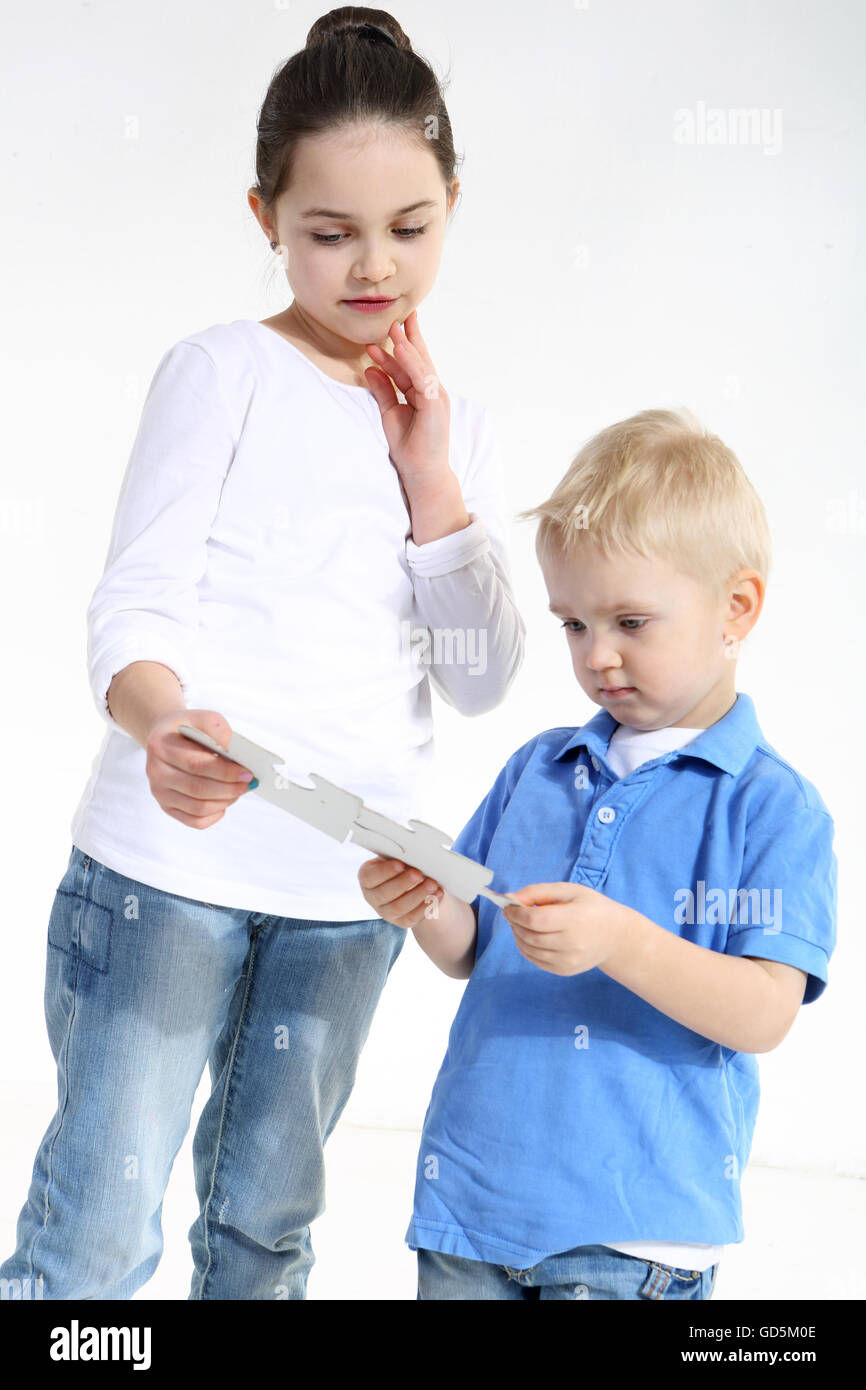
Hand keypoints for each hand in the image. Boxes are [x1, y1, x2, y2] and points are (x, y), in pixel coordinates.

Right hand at [145, 710, 255, 828]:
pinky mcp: (167, 807)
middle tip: (249, 783)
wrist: (164, 738)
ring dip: (225, 801)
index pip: (196, 765)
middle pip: (198, 789)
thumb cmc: (188, 729)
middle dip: (229, 788)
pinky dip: (215, 815)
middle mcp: (156, 772)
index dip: (225, 772)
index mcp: (161, 746)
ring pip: (198, 808)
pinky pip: (194, 821)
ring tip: (239, 790)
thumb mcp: (202, 718)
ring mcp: (159, 792)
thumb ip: (217, 728)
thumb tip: (232, 749)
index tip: (247, 772)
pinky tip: (224, 802)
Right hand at [358, 855, 444, 928]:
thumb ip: (400, 856)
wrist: (411, 882)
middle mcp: (373, 897)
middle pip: (384, 894)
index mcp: (367, 878)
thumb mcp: (396, 857)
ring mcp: (386, 912)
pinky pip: (412, 918)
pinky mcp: (401, 921)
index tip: (400, 864)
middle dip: (403, 883)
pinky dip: (426, 906)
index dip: (384, 872)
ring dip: (417, 895)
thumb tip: (413, 853)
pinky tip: (437, 894)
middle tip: (418, 873)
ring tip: (432, 884)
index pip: (370, 877)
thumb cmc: (402, 864)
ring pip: (399, 907)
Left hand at [363, 310, 450, 485]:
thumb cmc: (411, 447)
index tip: (394, 324)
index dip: (405, 343)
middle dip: (409, 336)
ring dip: (407, 345)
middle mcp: (432, 390)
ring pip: (420, 364)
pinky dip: (411, 362)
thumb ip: (383, 390)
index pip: (413, 362)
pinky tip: (401, 348)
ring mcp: (436, 396)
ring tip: (394, 327)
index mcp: (423, 392)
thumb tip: (370, 369)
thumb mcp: (390, 413)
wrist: (422, 472)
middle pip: (420, 357)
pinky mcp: (435, 404)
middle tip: (398, 314)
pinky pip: (421, 377)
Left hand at [502, 882, 632, 975]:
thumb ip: (537, 892)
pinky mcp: (565, 970)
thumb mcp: (568, 890)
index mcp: (575, 919)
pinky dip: (526, 948)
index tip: (508, 906)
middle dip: (514, 923)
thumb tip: (510, 899)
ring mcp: (569, 960)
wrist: (615, 936)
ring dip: (518, 936)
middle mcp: (573, 943)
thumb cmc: (590, 907)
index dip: (516, 913)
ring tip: (520, 924)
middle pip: (530, 936)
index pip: (535, 920)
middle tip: (512, 913)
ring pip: (529, 950)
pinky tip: (530, 936)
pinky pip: (536, 961)